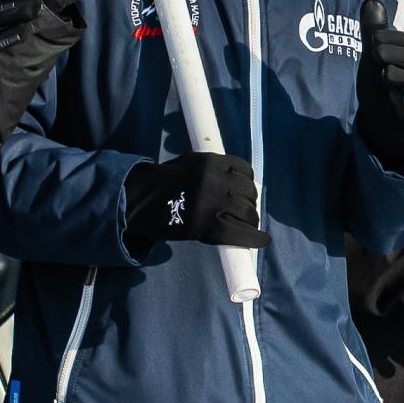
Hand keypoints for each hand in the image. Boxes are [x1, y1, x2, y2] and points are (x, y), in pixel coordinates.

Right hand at [123, 153, 269, 250]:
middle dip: (249, 203)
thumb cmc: (163, 183)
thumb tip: (233, 180)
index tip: (246, 191)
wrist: (141, 200)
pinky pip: (240, 234)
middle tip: (245, 211)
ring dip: (250, 221)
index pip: (244, 169)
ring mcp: (213, 203)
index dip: (248, 183)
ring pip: (247, 213)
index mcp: (211, 162)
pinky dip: (255, 239)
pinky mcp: (208, 225)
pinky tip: (261, 240)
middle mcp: (216, 180)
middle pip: (248, 192)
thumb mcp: (188, 164)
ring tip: (247, 226)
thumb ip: (210, 169)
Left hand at [356, 0, 403, 170]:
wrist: (381, 123)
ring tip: (382, 73)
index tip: (373, 38)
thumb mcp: (374, 57)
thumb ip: (374, 31)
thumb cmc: (381, 86)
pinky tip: (394, 96)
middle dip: (397, 55)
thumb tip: (370, 1)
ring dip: (400, 75)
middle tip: (374, 53)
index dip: (394, 38)